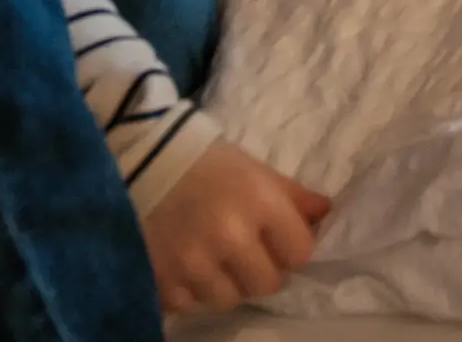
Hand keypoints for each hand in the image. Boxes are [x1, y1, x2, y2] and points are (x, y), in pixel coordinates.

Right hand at [143, 139, 330, 315]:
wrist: (136, 158)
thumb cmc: (203, 159)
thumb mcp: (252, 168)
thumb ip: (290, 195)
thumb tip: (325, 213)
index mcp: (260, 201)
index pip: (300, 252)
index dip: (290, 248)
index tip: (276, 240)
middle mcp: (231, 236)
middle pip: (267, 283)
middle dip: (259, 270)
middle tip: (241, 252)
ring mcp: (196, 263)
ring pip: (229, 299)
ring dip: (223, 284)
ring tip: (209, 258)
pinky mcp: (163, 280)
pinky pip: (190, 303)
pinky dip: (188, 289)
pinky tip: (181, 263)